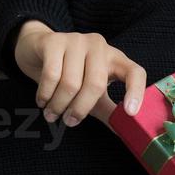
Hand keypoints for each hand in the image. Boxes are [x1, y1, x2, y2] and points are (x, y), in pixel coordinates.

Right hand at [13, 19, 147, 127]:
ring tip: (52, 114)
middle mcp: (99, 46)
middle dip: (80, 108)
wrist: (38, 48)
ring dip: (59, 104)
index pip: (135, 72)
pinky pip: (52, 74)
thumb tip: (125, 134)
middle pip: (96, 84)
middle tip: (70, 122)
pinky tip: (42, 101)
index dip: (136, 92)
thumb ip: (110, 111)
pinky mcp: (54, 40)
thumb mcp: (94, 94)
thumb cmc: (72, 74)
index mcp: (116, 59)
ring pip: (71, 82)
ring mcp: (77, 40)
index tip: (130, 113)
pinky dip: (46, 93)